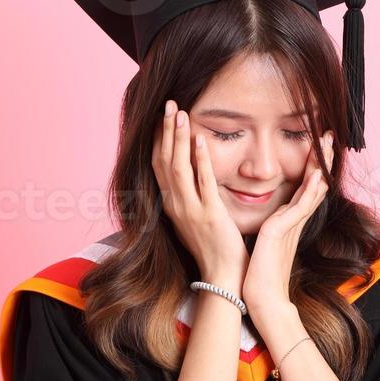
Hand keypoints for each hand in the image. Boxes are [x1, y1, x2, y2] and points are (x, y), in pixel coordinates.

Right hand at [152, 99, 248, 290]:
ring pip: (178, 167)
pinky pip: (203, 183)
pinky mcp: (210, 215)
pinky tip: (201, 140)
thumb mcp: (193, 219)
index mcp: (171, 205)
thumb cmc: (212, 247)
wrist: (222, 276)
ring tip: (181, 113)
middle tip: (169, 104)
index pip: (158, 165)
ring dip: (178, 138)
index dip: (158, 140)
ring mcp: (190, 210)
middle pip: (164, 160)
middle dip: (165, 130)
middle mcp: (175, 205)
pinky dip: (200, 160)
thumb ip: (189, 197)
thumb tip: (189, 178)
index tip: (160, 118)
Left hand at [241, 131, 333, 321]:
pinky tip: (316, 174)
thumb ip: (271, 229)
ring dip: (320, 165)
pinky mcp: (283, 231)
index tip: (317, 145)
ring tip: (327, 143)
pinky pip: (301, 205)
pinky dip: (310, 188)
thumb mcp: (266, 245)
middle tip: (330, 135)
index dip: (313, 165)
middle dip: (322, 158)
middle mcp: (294, 221)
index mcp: (289, 222)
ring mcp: (291, 225)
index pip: (305, 187)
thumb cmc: (260, 276)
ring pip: (312, 188)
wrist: (262, 300)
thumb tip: (270, 220)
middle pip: (314, 182)